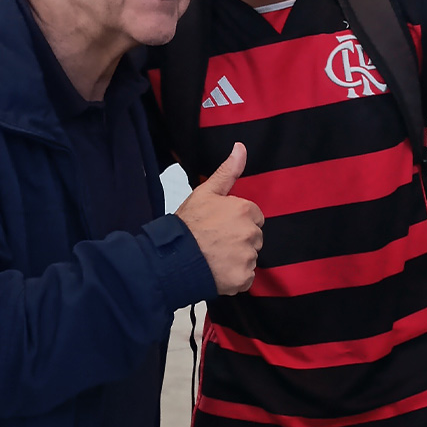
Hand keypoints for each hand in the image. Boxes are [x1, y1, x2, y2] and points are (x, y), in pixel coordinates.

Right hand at [175, 143, 264, 294]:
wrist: (172, 257)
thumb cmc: (187, 225)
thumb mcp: (205, 192)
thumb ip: (227, 172)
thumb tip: (240, 148)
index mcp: (244, 210)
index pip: (254, 216)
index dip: (237, 221)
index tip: (221, 226)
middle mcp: (250, 233)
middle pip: (254, 238)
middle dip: (240, 240)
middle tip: (216, 243)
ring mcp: (248, 257)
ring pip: (250, 258)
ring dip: (237, 260)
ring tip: (215, 258)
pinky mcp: (243, 278)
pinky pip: (246, 278)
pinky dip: (235, 277)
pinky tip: (218, 272)